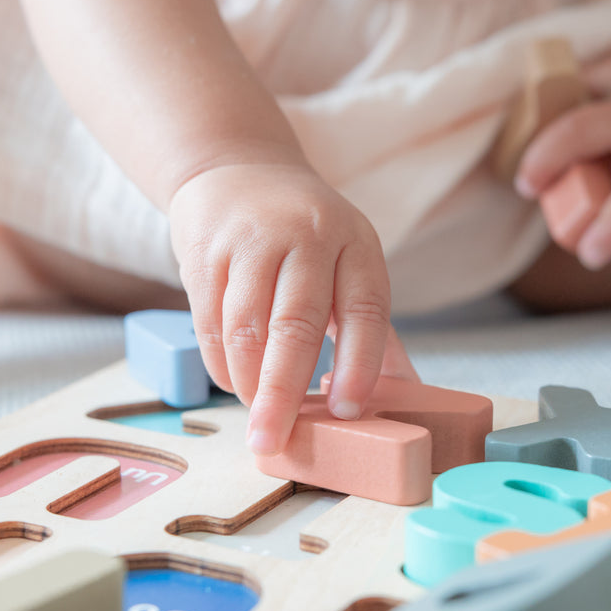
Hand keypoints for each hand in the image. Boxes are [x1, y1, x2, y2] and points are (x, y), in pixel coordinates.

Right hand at [168, 164, 413, 453]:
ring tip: (257, 418)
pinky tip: (233, 383)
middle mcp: (306, 236)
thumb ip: (375, 332)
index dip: (359, 364)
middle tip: (274, 442)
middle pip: (295, 325)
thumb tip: (405, 398)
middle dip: (283, 393)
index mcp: (355, 243)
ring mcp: (252, 240)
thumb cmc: (306, 235)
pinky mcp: (206, 251)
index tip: (347, 411)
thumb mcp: (351, 265)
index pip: (365, 309)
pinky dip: (221, 363)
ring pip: (246, 328)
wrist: (236, 169)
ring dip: (248, 384)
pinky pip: (210, 322)